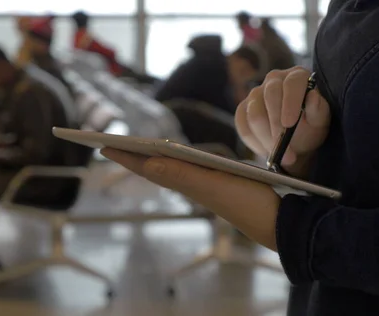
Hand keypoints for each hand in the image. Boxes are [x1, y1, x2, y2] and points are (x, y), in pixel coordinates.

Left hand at [101, 148, 280, 250]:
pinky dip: (169, 162)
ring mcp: (202, 185)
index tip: (102, 144)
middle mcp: (189, 183)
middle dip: (129, 155)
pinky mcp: (216, 184)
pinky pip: (183, 171)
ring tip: (129, 149)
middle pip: (152, 167)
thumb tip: (148, 163)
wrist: (276, 222)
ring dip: (146, 158)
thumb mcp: (214, 185)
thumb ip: (181, 174)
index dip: (125, 155)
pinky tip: (168, 159)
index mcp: (185, 181)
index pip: (147, 166)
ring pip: (165, 169)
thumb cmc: (247, 201)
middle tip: (105, 143)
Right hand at [235, 67, 329, 177]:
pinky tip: (265, 150)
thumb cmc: (311, 126)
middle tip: (284, 149)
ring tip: (278, 155)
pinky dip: (253, 141)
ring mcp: (256, 93)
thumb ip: (318, 109)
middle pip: (270, 97)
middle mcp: (274, 79)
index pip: (291, 83)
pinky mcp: (243, 108)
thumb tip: (312, 96)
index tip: (289, 125)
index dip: (289, 103)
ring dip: (265, 138)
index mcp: (297, 76)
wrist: (297, 139)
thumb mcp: (320, 120)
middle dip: (276, 126)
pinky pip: (242, 124)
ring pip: (254, 114)